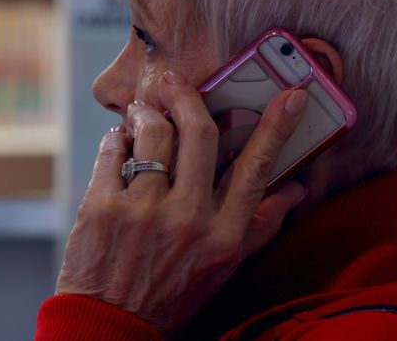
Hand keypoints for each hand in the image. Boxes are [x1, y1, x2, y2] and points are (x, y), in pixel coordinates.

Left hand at [55, 70, 309, 334]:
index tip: (291, 94)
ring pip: (152, 134)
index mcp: (223, 237)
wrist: (107, 324)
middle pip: (199, 135)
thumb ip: (258, 227)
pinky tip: (119, 141)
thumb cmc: (168, 294)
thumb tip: (295, 189)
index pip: (258, 170)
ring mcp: (142, 211)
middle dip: (188, 96)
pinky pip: (112, 150)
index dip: (277, 128)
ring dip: (147, 112)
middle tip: (175, 80)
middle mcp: (187, 220)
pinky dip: (116, 137)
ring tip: (142, 112)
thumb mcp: (221, 269)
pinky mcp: (101, 206)